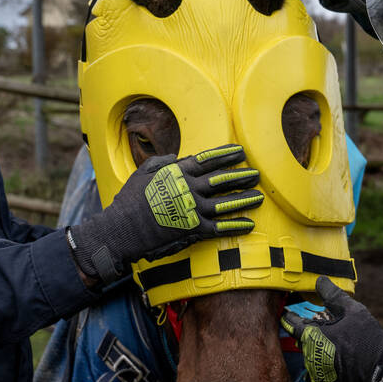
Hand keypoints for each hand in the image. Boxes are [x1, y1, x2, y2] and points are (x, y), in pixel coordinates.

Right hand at [68, 144, 262, 282]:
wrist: (123, 228)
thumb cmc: (129, 200)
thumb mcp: (142, 173)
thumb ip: (161, 163)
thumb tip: (176, 158)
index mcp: (178, 173)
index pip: (208, 160)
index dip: (226, 155)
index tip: (240, 151)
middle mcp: (190, 189)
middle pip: (222, 180)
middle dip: (241, 176)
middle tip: (256, 174)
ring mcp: (194, 210)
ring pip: (226, 203)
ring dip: (244, 199)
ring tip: (258, 197)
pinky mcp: (194, 230)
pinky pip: (220, 228)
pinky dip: (236, 226)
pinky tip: (249, 225)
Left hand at [281, 277, 382, 381]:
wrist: (382, 368)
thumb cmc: (366, 337)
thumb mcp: (351, 310)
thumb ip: (333, 295)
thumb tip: (320, 280)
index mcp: (311, 336)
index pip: (292, 324)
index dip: (289, 317)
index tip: (287, 313)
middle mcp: (309, 356)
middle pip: (303, 342)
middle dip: (310, 335)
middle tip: (323, 330)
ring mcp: (315, 373)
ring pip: (311, 359)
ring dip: (318, 352)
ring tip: (335, 348)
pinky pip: (317, 376)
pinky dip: (323, 369)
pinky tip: (336, 364)